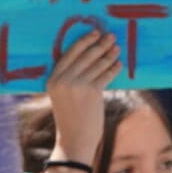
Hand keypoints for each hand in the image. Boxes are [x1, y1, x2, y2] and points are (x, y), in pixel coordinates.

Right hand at [46, 31, 120, 159]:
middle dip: (100, 44)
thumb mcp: (62, 95)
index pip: (69, 53)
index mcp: (52, 79)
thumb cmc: (70, 117)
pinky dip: (114, 69)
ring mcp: (77, 86)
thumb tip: (90, 56)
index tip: (95, 33)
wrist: (74, 139)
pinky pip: (106, 75)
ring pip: (97, 64)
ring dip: (109, 54)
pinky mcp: (92, 92)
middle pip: (86, 55)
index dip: (84, 41)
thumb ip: (69, 77)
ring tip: (117, 48)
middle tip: (111, 36)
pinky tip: (119, 64)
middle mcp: (63, 80)